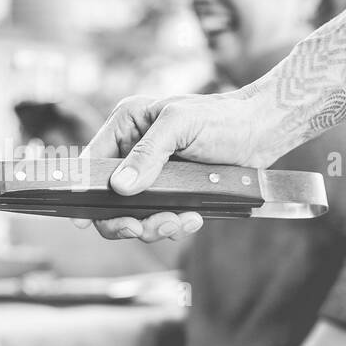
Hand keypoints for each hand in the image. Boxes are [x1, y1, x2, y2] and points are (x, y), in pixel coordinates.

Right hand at [73, 91, 271, 241]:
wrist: (262, 133)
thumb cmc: (222, 117)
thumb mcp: (180, 125)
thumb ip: (148, 153)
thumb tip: (121, 186)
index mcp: (126, 125)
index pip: (91, 163)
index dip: (84, 192)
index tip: (86, 219)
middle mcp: (133, 151)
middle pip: (109, 199)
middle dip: (126, 219)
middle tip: (141, 228)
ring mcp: (152, 175)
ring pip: (134, 215)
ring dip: (155, 225)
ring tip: (180, 221)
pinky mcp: (171, 193)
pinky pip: (160, 219)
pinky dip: (174, 225)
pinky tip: (193, 218)